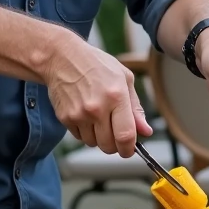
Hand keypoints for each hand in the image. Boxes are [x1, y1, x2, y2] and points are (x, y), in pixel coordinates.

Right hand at [42, 28, 151, 157]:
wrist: (62, 58)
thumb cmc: (96, 65)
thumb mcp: (124, 78)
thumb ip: (136, 108)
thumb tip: (145, 131)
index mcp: (116, 96)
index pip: (125, 136)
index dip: (129, 149)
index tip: (129, 150)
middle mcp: (97, 108)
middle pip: (109, 145)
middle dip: (115, 145)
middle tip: (115, 133)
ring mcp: (79, 114)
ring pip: (93, 144)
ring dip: (99, 138)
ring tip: (99, 119)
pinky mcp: (65, 118)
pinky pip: (80, 138)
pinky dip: (85, 132)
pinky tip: (86, 116)